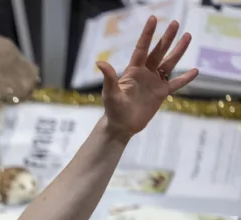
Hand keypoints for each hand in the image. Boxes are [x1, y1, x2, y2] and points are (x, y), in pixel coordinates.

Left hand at [98, 17, 197, 141]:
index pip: (141, 49)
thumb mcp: (110, 93)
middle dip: (167, 38)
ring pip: (169, 63)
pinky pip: (175, 84)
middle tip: (175, 23)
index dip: (147, 34)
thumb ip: (109, 78)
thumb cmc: (113, 109)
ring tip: (188, 36)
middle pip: (158, 52)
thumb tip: (100, 63)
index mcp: (133, 71)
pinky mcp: (161, 93)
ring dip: (178, 51)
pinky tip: (195, 70)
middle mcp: (145, 73)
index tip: (152, 18)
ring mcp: (154, 82)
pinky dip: (185, 78)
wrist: (121, 125)